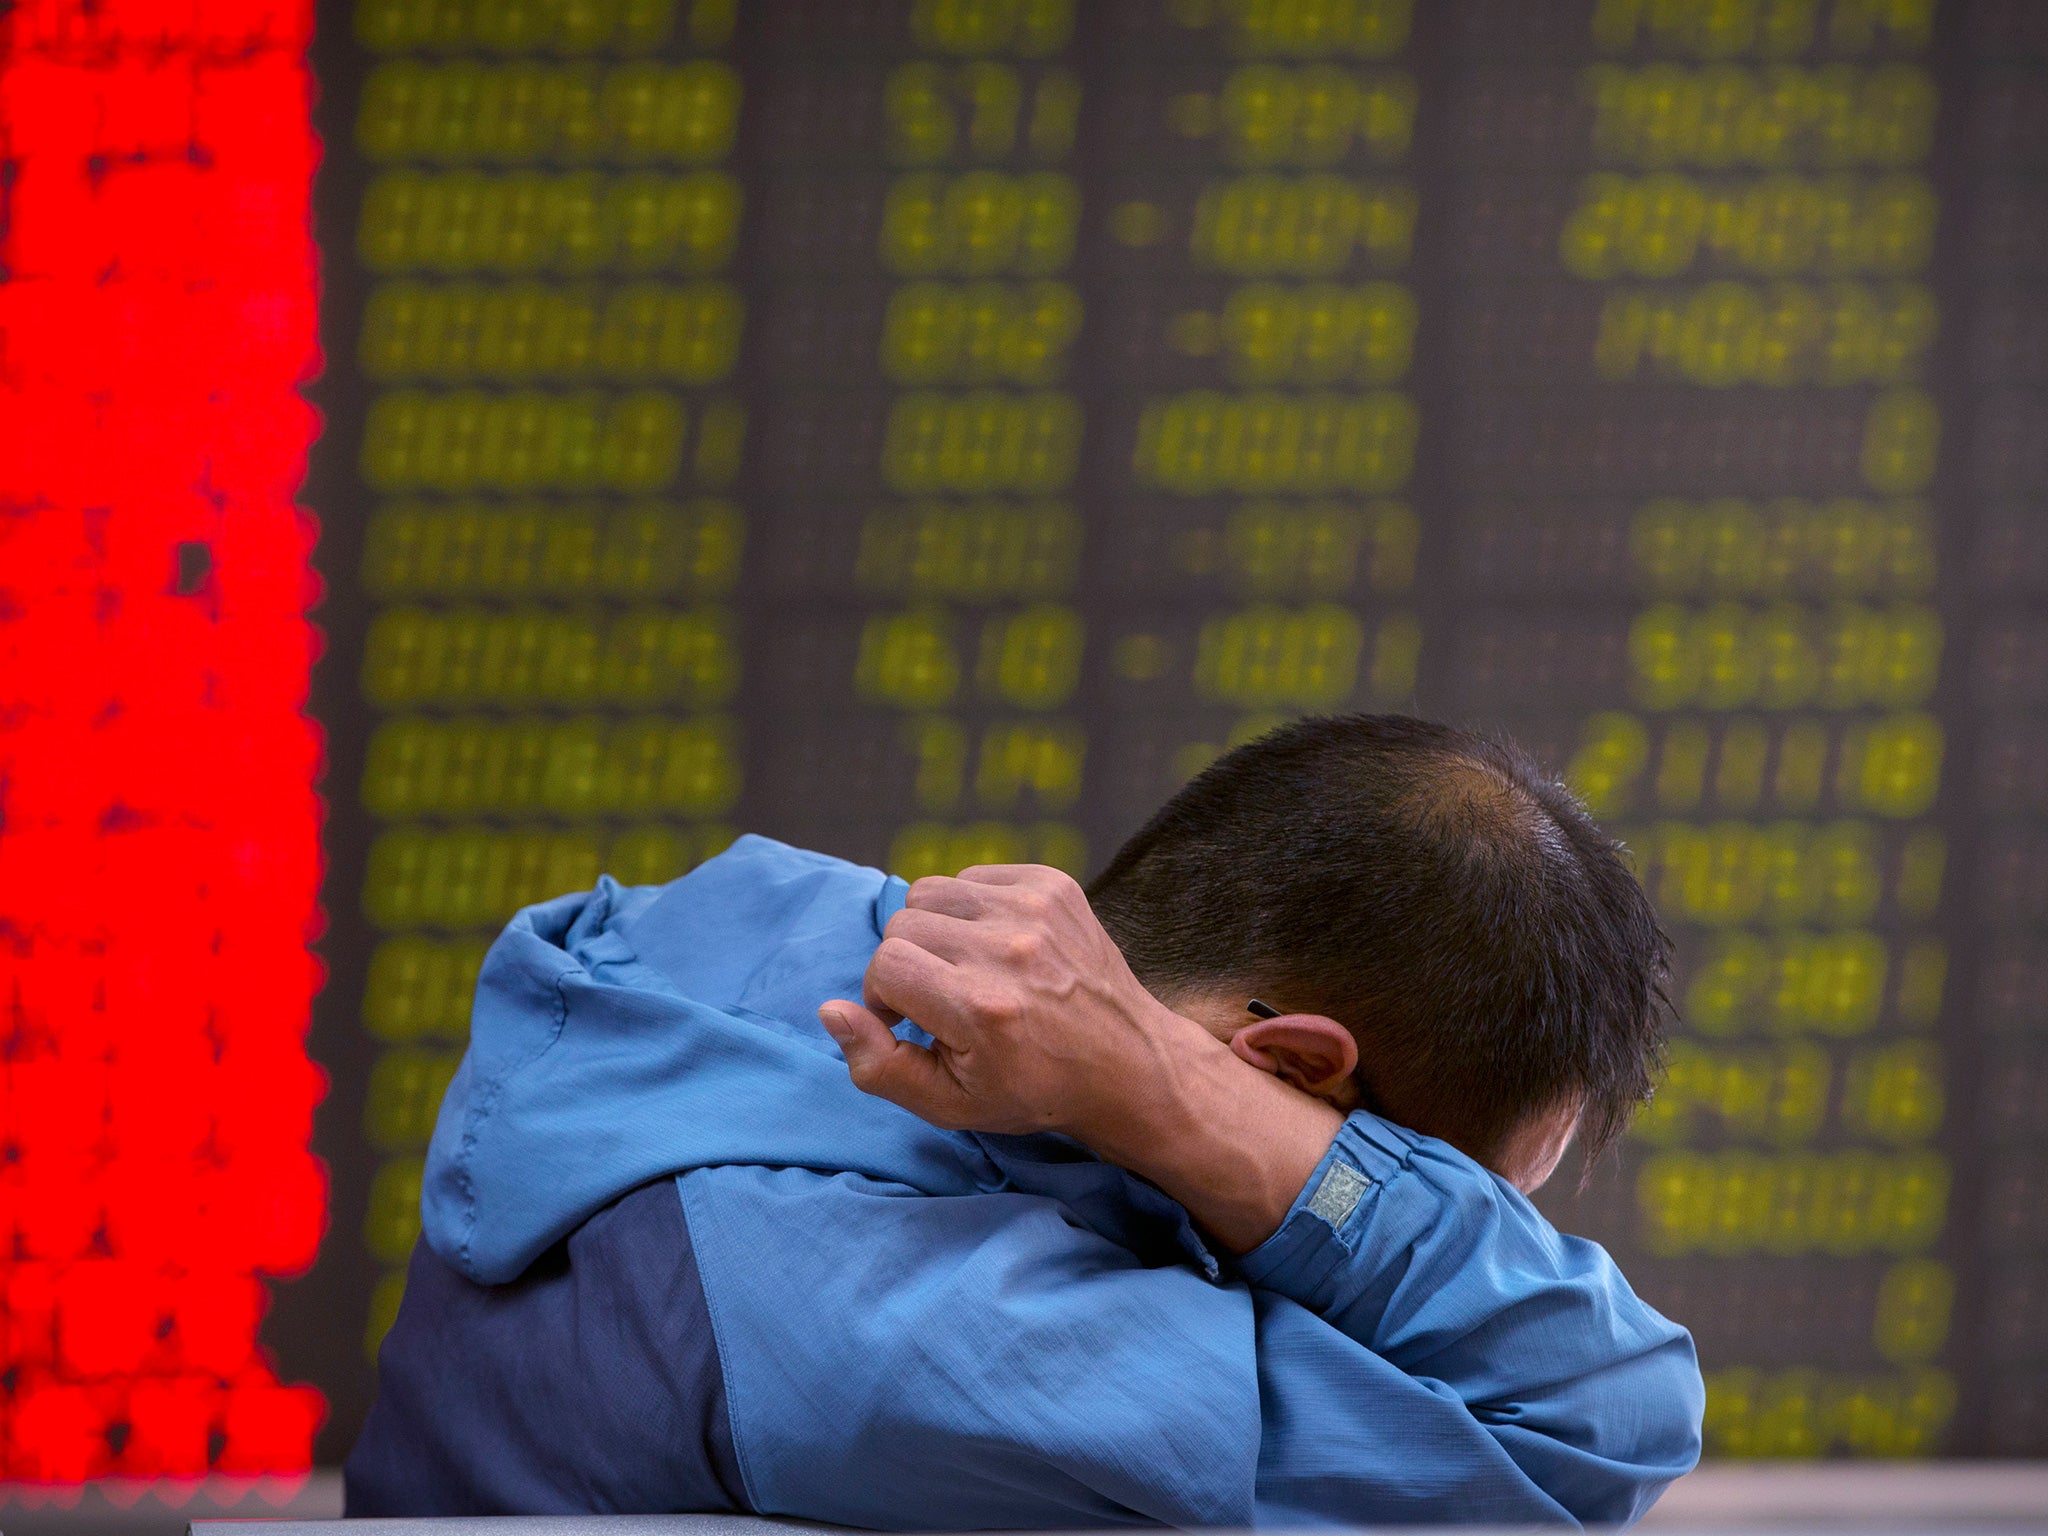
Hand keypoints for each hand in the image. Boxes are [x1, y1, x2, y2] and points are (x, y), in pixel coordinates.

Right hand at [820, 865, 1344, 1252]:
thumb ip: (878, 1064)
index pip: (885, 966)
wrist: (1127, 1063)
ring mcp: (1036, 908)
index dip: (886, 997)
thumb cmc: (1031, 1089)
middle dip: (910, 964)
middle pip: (903, 924)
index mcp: (981, 1006)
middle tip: (944, 999)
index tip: (915, 1022)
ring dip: (937, 930)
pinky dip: (973, 908)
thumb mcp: (948, 1103)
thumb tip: (829, 1010)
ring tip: (968, 969)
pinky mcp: (1055, 884)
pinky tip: (999, 946)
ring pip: (933, 892)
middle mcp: (1009, 949)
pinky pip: (975, 876)